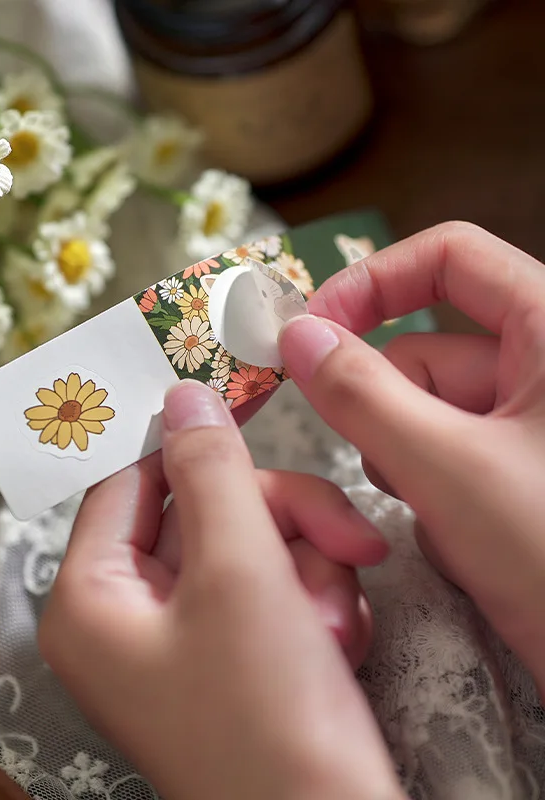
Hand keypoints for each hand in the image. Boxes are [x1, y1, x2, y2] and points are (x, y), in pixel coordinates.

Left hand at [40, 380, 401, 799]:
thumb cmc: (270, 713)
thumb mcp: (239, 574)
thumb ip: (211, 473)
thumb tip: (181, 394)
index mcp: (90, 596)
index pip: (127, 479)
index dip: (183, 436)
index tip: (239, 398)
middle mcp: (125, 614)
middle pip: (201, 510)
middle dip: (279, 520)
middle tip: (347, 538)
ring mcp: (181, 637)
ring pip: (248, 544)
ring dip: (308, 567)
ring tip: (337, 620)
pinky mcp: (233, 655)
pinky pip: (270, 587)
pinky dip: (314, 602)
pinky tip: (339, 643)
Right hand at [278, 221, 544, 693]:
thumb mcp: (451, 470)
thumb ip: (362, 396)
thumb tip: (299, 336)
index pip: (450, 255)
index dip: (372, 281)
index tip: (311, 329)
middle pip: (426, 348)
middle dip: (387, 406)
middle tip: (382, 460)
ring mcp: (533, 424)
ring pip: (429, 410)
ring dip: (407, 459)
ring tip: (441, 515)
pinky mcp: (521, 471)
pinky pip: (447, 454)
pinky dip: (433, 491)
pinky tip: (464, 540)